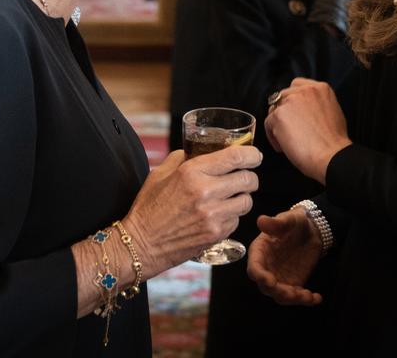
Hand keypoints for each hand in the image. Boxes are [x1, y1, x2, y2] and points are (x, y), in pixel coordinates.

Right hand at [122, 146, 261, 277]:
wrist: (141, 244)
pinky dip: (232, 216)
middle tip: (246, 178)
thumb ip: (183, 158)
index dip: (251, 154)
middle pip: (247, 179)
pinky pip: (236, 220)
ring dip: (242, 197)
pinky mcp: (216, 234)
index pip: (235, 157)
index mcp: (191, 172)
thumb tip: (202, 151)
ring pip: (246, 201)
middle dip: (250, 177)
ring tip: (231, 198)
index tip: (255, 155)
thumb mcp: (161, 174)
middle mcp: (205, 191)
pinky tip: (219, 215)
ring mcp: (213, 215)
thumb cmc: (149, 208)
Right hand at [247, 210, 322, 305]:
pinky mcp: (293, 284)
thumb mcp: (287, 219)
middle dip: (278, 292)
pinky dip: (306, 299)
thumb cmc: (294, 222)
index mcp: (260, 252)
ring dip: (292, 299)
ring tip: (307, 296)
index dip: (260, 276)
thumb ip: (275, 223)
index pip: (254, 267)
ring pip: (281, 296)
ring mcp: (279, 278)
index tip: (270, 281)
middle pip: (266, 287)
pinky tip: (317, 297)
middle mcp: (267, 268)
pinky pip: (296, 296)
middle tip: (292, 293)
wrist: (311, 230)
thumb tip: (260, 220)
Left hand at [266, 78, 350, 183]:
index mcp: (320, 88)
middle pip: (283, 96)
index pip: (296, 85)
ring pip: (274, 110)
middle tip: (290, 130)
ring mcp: (291, 101)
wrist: (331, 156)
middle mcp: (305, 90)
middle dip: (284, 113)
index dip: (292, 100)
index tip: (293, 114)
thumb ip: (317, 104)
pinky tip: (283, 147)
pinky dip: (273, 137)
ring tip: (287, 141)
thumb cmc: (334, 142)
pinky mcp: (279, 115)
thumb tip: (304, 110)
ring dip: (278, 124)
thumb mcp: (332, 112)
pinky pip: (268, 123)